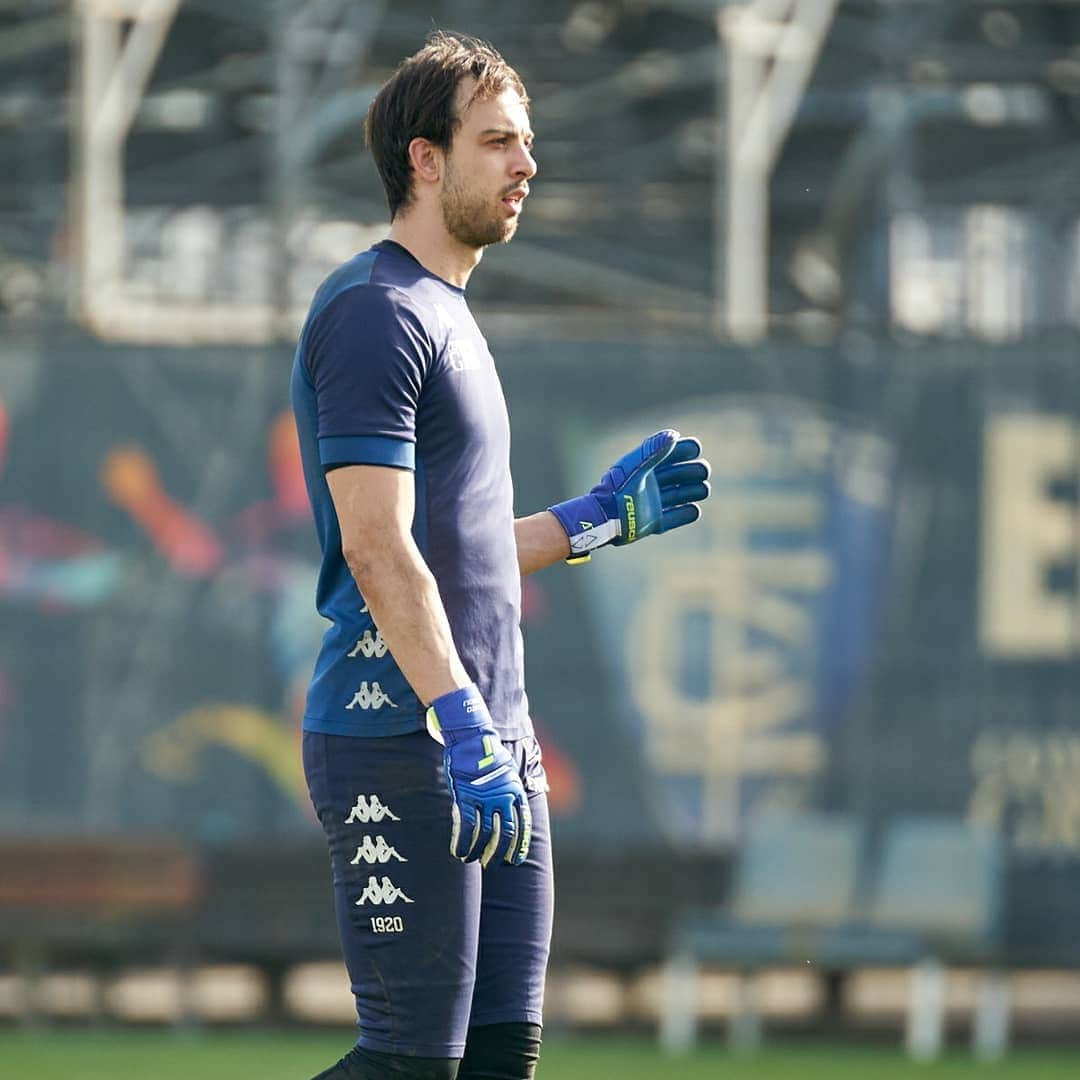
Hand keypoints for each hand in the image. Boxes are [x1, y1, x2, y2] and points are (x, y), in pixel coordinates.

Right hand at [426, 686, 531, 866]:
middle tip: (493, 865)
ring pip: (485, 834)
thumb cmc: (489, 756)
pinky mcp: (465, 796)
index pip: (523, 825)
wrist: (471, 738)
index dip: (520, 846)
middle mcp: (502, 796)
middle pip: (506, 833)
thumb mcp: (508, 772)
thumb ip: (510, 792)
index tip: (516, 861)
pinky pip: (466, 826)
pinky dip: (463, 842)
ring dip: (479, 851)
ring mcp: (483, 797)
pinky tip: (459, 852)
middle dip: (500, 854)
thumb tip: (513, 810)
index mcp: (515, 791)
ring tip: (473, 860)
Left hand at [549, 429, 709, 556]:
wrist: (605, 519)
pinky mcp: (656, 522)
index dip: (688, 449)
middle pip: (686, 473)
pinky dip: (689, 512)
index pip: (676, 452)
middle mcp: (654, 483)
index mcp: (649, 466)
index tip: (693, 451)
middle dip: (696, 470)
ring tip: (700, 489)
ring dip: (697, 490)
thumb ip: (652, 451)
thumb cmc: (617, 488)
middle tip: (699, 474)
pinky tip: (692, 508)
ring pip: (686, 493)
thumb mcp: (634, 466)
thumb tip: (674, 435)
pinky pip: (681, 516)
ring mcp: (656, 503)